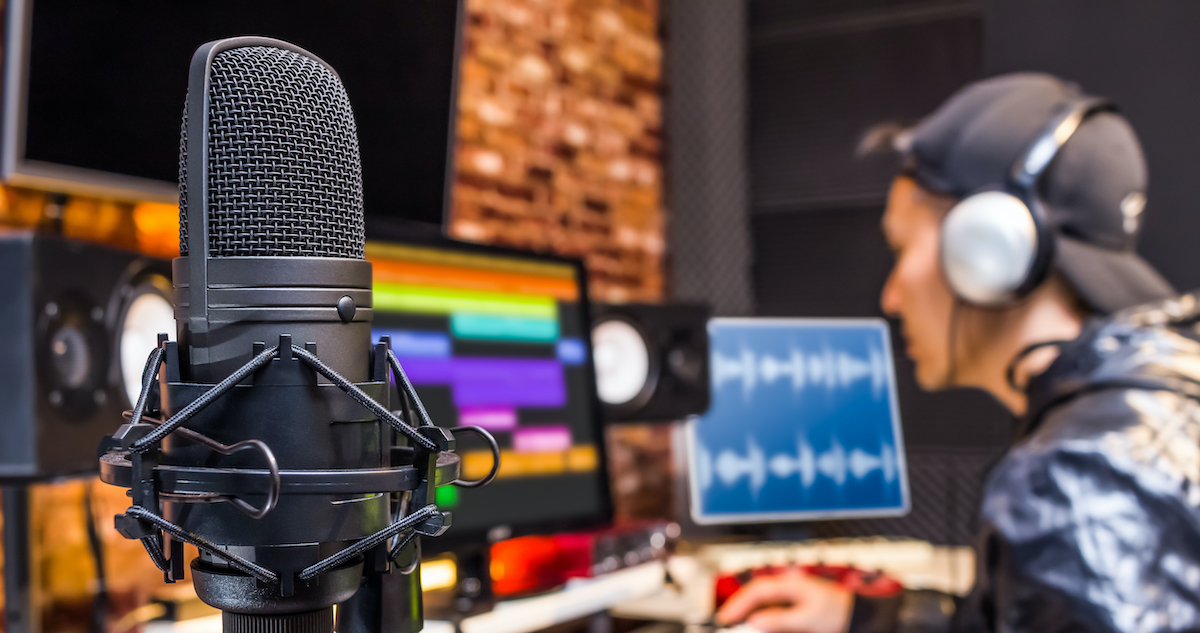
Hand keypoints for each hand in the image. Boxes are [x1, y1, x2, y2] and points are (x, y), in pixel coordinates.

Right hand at [715, 571, 853, 632]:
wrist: (859, 615)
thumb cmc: (839, 612)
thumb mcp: (808, 618)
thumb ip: (780, 619)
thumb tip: (755, 621)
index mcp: (790, 584)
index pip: (757, 590)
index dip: (739, 602)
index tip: (727, 617)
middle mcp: (789, 588)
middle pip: (757, 595)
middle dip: (740, 607)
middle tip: (727, 622)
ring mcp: (792, 596)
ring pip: (764, 603)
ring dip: (751, 613)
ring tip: (739, 626)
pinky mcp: (797, 607)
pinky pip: (774, 610)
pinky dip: (764, 618)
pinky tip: (760, 626)